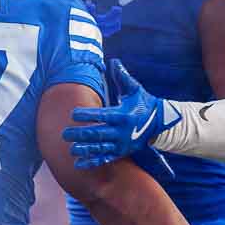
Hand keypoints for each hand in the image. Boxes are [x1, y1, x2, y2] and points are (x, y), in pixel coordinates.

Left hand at [64, 60, 180, 166]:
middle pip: (98, 133)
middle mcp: (121, 131)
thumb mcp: (135, 89)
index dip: (87, 114)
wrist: (159, 124)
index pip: (102, 115)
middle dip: (80, 134)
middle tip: (65, 134)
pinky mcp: (121, 152)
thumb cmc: (144, 104)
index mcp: (123, 115)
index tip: (73, 114)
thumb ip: (122, 77)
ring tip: (71, 149)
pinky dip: (91, 162)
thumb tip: (113, 61)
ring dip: (84, 149)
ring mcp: (121, 144)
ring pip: (100, 148)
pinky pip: (104, 159)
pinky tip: (78, 164)